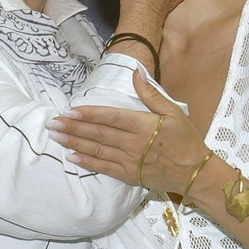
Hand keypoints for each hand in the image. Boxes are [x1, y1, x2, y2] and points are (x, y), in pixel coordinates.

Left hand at [46, 69, 210, 194]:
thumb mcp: (173, 111)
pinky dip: (86, 162)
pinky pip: (104, 168)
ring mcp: (130, 161)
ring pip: (97, 151)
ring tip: (56, 137)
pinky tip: (71, 157)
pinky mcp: (129, 176)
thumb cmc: (185, 139)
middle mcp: (133, 144)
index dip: (89, 114)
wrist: (195, 173)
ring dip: (74, 143)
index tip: (70, 110)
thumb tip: (136, 71)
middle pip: (99, 134)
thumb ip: (151, 93)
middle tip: (53, 123)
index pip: (111, 117)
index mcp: (143, 125)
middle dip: (73, 128)